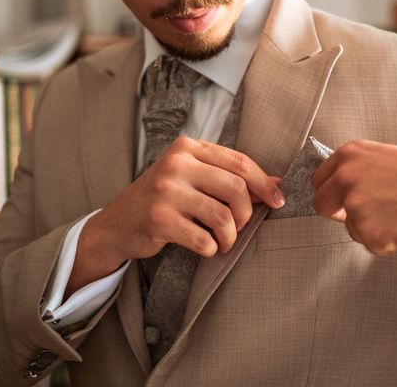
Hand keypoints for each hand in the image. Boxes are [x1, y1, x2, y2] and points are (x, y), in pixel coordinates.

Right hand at [66, 136, 283, 296]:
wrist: (117, 224)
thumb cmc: (163, 199)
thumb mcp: (193, 178)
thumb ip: (230, 177)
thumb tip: (277, 184)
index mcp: (188, 148)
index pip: (240, 162)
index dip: (264, 183)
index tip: (278, 200)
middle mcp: (176, 164)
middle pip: (236, 189)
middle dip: (247, 214)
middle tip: (240, 227)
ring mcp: (166, 191)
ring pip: (223, 216)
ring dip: (230, 236)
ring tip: (223, 241)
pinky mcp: (159, 219)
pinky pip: (204, 239)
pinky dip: (211, 248)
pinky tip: (205, 247)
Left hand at [312, 140, 396, 255]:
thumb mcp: (388, 158)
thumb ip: (359, 170)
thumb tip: (339, 189)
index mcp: (351, 153)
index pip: (319, 179)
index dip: (331, 193)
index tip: (341, 200)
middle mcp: (346, 176)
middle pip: (321, 204)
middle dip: (339, 213)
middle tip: (368, 214)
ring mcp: (355, 204)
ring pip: (349, 227)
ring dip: (369, 228)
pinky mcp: (367, 232)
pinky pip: (368, 243)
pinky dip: (384, 242)